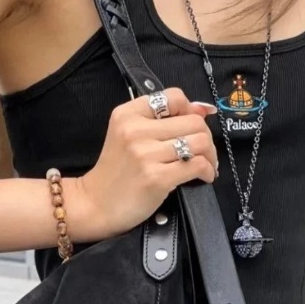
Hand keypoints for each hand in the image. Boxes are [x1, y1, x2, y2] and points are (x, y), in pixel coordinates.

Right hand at [69, 88, 218, 241]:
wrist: (94, 206)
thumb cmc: (114, 174)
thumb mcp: (126, 137)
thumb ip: (159, 121)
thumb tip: (203, 109)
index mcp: (127, 114)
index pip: (174, 97)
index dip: (191, 110)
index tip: (193, 126)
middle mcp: (135, 130)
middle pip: (193, 121)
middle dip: (206, 138)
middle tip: (203, 153)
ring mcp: (145, 154)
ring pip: (200, 142)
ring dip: (210, 155)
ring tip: (205, 165)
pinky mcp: (156, 177)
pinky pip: (197, 165)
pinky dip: (207, 171)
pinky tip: (203, 177)